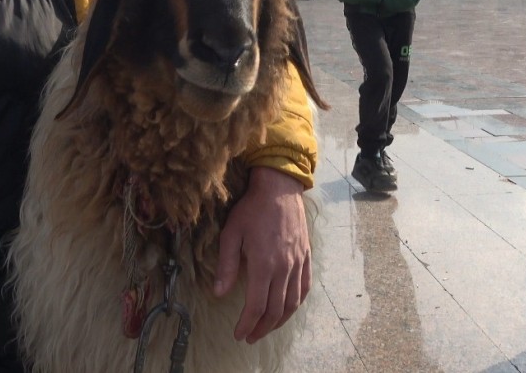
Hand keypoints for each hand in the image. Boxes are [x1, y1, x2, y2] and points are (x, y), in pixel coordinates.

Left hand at [214, 166, 310, 342]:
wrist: (279, 189)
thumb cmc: (251, 209)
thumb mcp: (231, 234)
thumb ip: (226, 265)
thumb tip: (219, 293)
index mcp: (264, 264)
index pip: (256, 306)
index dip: (247, 324)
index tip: (239, 334)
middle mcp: (284, 268)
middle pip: (275, 310)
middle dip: (261, 328)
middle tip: (250, 336)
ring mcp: (298, 263)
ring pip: (292, 303)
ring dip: (279, 321)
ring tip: (266, 328)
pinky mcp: (306, 257)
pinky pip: (305, 288)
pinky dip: (297, 304)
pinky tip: (288, 309)